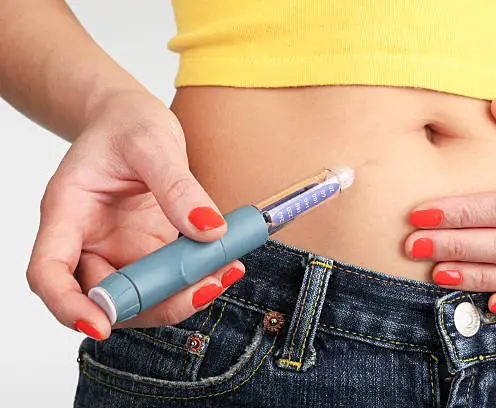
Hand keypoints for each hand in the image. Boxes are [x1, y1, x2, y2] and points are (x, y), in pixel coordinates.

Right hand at [26, 91, 243, 339]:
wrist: (131, 120)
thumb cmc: (126, 123)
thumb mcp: (152, 143)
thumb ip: (177, 185)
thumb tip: (209, 230)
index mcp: (68, 213)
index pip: (49, 271)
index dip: (68, 306)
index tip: (99, 326)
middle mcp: (88, 240)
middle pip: (105, 296)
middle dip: (154, 304)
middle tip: (206, 287)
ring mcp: (118, 250)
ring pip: (141, 296)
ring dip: (181, 295)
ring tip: (226, 272)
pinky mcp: (146, 251)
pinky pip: (167, 278)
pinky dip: (195, 278)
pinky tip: (225, 264)